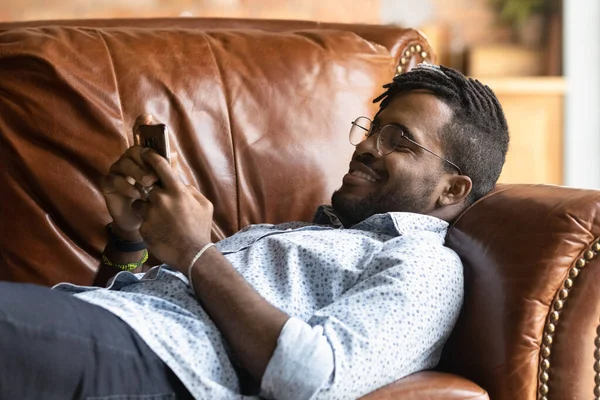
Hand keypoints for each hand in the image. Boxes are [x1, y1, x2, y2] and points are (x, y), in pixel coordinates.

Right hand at [100, 114, 159, 239]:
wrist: (142, 223)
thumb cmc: (155, 202)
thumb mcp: (164, 186)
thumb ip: (168, 169)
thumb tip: (174, 153)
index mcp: (143, 159)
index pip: (141, 138)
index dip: (142, 125)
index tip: (148, 116)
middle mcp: (128, 161)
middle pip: (134, 150)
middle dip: (145, 160)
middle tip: (154, 174)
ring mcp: (116, 171)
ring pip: (124, 163)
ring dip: (137, 173)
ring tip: (147, 185)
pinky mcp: (108, 184)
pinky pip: (114, 179)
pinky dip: (126, 186)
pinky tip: (136, 194)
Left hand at [132, 149, 213, 270]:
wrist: (192, 255)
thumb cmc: (200, 229)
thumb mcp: (204, 205)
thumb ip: (190, 190)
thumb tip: (180, 183)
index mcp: (177, 191)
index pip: (159, 165)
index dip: (150, 155)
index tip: (145, 152)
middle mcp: (162, 199)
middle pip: (146, 184)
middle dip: (148, 187)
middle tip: (156, 194)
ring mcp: (151, 213)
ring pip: (140, 202)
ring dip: (146, 207)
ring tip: (160, 218)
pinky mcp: (144, 227)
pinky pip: (141, 218)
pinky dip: (148, 221)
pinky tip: (159, 229)